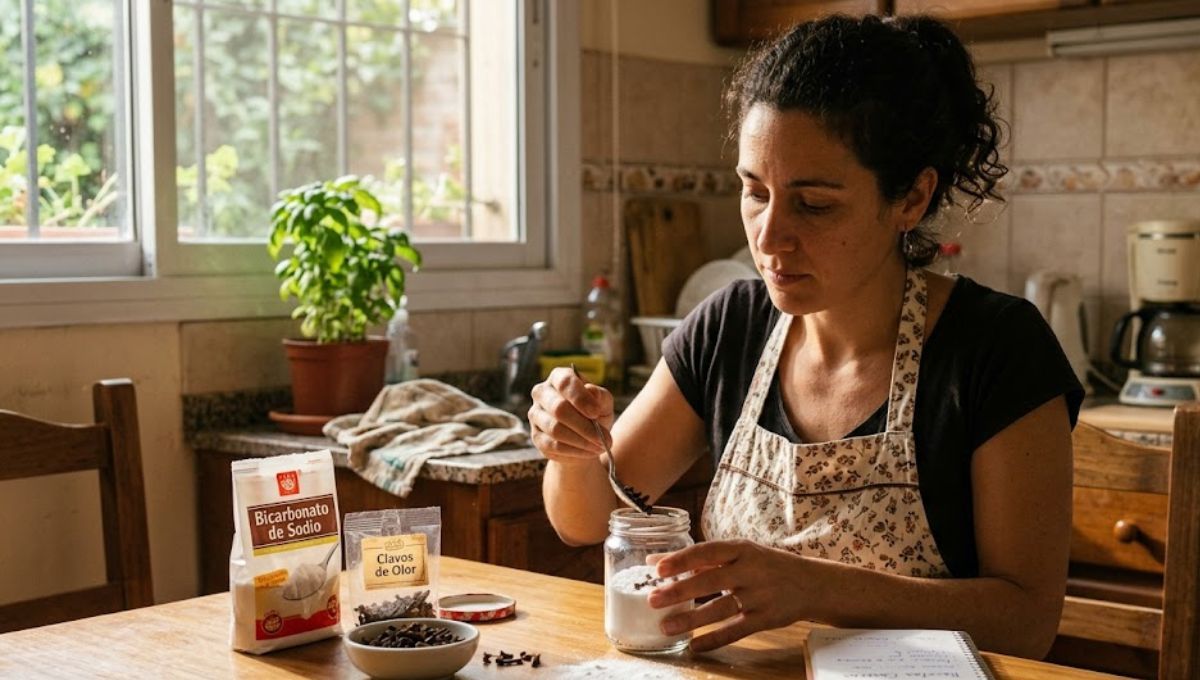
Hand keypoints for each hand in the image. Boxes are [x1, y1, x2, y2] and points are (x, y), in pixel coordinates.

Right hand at [528, 367, 613, 464]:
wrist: (586, 438)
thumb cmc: (594, 414)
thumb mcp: (604, 403)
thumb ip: (600, 396)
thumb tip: (591, 391)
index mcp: (558, 378)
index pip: (565, 382)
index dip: (580, 398)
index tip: (595, 412)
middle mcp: (542, 393)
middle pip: (558, 408)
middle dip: (584, 426)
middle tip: (603, 438)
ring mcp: (536, 415)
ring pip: (555, 429)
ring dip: (581, 440)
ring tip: (600, 446)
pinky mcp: (536, 436)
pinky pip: (553, 445)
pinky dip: (574, 451)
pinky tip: (589, 452)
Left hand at [648, 540, 806, 651]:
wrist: (812, 583)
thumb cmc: (766, 565)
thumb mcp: (740, 553)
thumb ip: (702, 558)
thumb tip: (655, 562)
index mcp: (742, 549)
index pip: (708, 551)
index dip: (682, 559)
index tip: (657, 568)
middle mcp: (751, 570)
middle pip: (711, 580)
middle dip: (680, 590)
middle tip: (653, 599)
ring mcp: (760, 595)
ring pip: (721, 608)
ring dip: (692, 619)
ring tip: (666, 626)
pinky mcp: (766, 619)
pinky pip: (737, 630)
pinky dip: (715, 639)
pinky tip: (695, 645)